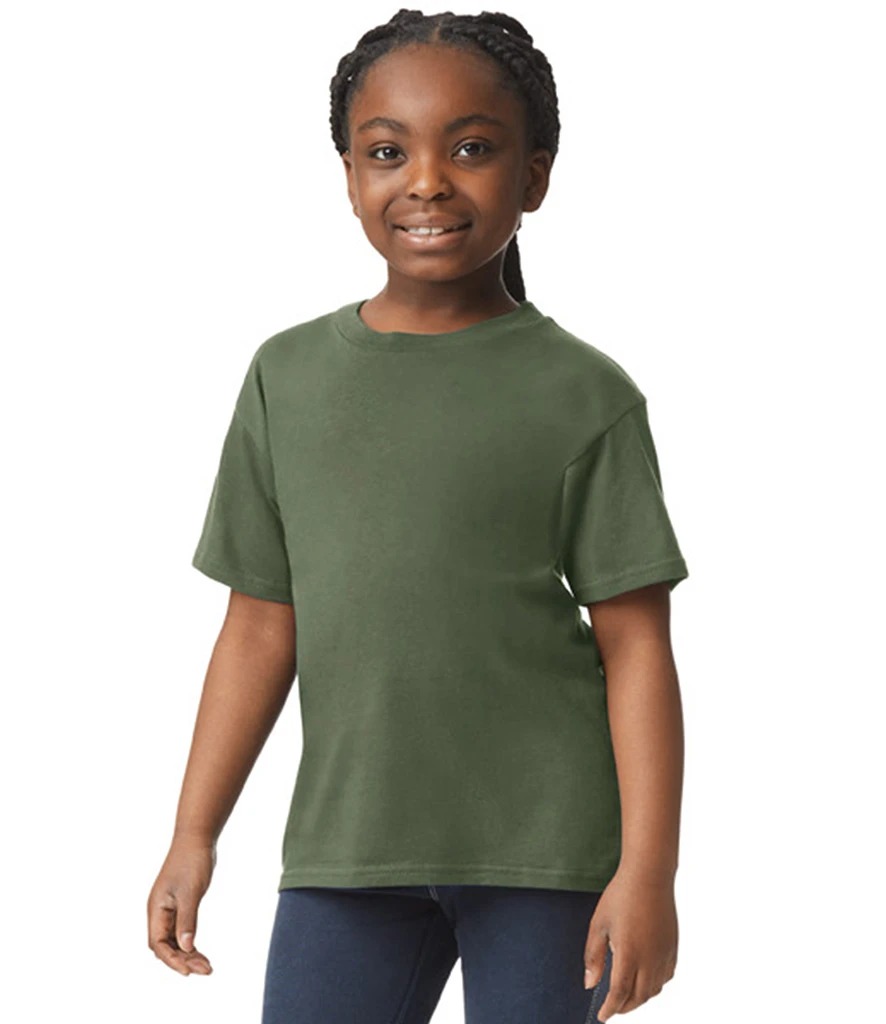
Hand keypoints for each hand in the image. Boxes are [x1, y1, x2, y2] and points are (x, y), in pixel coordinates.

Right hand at [147, 835, 216, 975]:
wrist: (197, 839)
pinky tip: (200, 952)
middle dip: (183, 961)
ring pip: (174, 941)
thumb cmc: (192, 862)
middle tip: (206, 969)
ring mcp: (169, 910)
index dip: (172, 960)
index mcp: (156, 909)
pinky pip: (181, 932)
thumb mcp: (191, 893)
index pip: (158, 944)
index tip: (189, 971)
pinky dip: (190, 943)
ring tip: (207, 966)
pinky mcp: (180, 906)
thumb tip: (186, 948)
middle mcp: (159, 912)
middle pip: (165, 947)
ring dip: (188, 954)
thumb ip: (187, 920)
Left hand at [583, 867, 677, 1021]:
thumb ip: (593, 957)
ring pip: (654, 990)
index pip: (620, 994)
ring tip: (626, 996)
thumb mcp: (598, 924)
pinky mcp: (673, 948)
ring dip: (640, 998)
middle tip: (611, 1008)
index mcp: (629, 954)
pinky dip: (654, 985)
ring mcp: (664, 954)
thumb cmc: (621, 895)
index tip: (602, 1016)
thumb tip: (589, 984)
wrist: (649, 875)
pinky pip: (666, 977)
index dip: (610, 1009)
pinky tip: (645, 980)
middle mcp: (650, 959)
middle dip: (624, 1007)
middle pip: (638, 997)